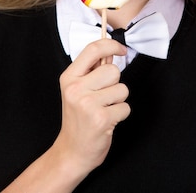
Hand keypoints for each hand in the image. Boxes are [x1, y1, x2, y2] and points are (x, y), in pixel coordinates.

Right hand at [54, 38, 129, 175]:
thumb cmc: (78, 119)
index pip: (93, 49)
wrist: (72, 151)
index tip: (121, 49)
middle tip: (103, 97)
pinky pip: (125, 107)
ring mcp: (88, 104)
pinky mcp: (101, 119)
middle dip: (114, 83)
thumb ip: (92, 70)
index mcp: (69, 77)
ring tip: (104, 109)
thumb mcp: (77, 90)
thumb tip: (111, 51)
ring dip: (118, 100)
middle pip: (113, 70)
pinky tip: (107, 121)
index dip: (111, 45)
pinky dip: (120, 114)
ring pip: (122, 89)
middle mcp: (76, 88)